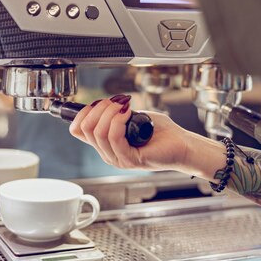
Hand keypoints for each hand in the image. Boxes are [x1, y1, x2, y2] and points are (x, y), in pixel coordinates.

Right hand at [69, 95, 190, 170]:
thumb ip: (115, 114)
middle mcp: (108, 154)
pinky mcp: (129, 160)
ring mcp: (118, 159)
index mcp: (106, 145)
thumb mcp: (132, 117)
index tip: (96, 103)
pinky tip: (128, 113)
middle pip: (86, 129)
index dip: (81, 114)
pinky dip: (118, 120)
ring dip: (109, 112)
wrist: (182, 145)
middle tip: (115, 101)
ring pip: (98, 133)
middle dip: (98, 109)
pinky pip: (114, 137)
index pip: (77, 131)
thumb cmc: (162, 132)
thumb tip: (103, 104)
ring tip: (124, 105)